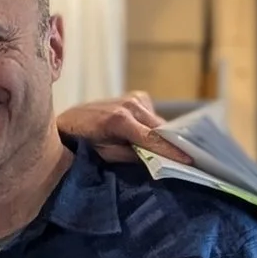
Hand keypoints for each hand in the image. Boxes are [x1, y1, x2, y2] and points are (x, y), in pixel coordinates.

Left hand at [57, 91, 190, 165]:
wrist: (66, 122)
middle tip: (185, 159)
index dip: (173, 151)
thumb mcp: (103, 155)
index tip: (190, 161)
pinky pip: (152, 114)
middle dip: (171, 144)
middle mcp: (130, 105)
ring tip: (169, 150)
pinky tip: (148, 135)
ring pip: (158, 121)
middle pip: (161, 128)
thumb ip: (129, 156)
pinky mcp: (135, 96)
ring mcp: (133, 98)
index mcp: (120, 120)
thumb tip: (155, 160)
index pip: (154, 138)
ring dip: (162, 135)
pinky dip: (153, 126)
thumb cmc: (81, 143)